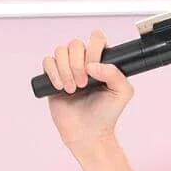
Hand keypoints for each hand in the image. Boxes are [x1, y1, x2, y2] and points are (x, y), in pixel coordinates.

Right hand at [42, 30, 133, 152]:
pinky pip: (47, 62)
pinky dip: (53, 73)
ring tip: (73, 89)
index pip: (96, 38)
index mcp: (101, 61)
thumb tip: (93, 65)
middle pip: (75, 44)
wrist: (88, 132)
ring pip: (60, 51)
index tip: (94, 68)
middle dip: (77, 63)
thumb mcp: (122, 92)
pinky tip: (60, 87)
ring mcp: (67, 68)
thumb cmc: (106, 113)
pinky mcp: (53, 77)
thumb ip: (115, 73)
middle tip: (84, 84)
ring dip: (66, 70)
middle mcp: (84, 61)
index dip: (93, 49)